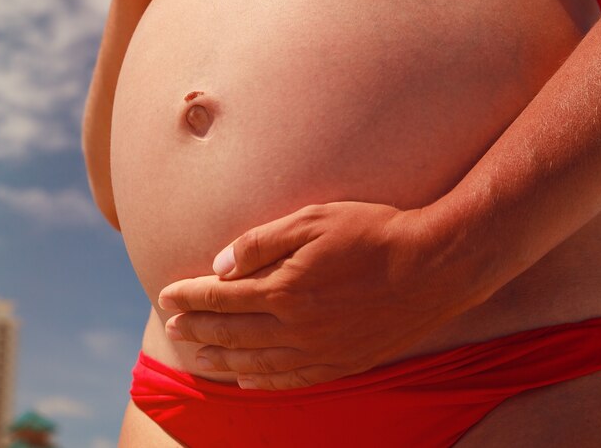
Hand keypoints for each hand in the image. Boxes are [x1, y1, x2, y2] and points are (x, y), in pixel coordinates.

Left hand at [156, 201, 483, 389]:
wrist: (434, 266)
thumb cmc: (373, 232)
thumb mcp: (313, 220)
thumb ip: (262, 242)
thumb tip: (220, 265)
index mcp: (284, 288)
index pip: (221, 296)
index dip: (190, 296)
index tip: (166, 294)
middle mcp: (296, 327)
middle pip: (230, 332)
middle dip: (196, 328)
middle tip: (172, 327)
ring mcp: (320, 351)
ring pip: (255, 363)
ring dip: (220, 359)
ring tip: (196, 355)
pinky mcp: (343, 363)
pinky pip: (291, 380)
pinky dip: (262, 382)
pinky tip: (247, 380)